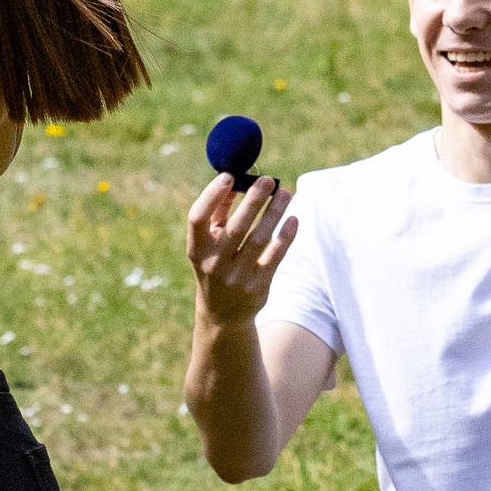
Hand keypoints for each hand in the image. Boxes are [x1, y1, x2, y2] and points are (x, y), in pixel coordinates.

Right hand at [185, 173, 295, 326]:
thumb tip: (235, 179)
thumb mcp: (209, 243)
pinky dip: (285, 236)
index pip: (197, 218)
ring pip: (260, 239)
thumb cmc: (216, 265)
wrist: (222, 314)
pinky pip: (275, 257)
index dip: (212, 196)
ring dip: (274, 213)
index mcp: (197, 249)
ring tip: (285, 193)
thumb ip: (218, 211)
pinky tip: (293, 219)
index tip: (230, 176)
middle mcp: (214, 264)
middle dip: (253, 200)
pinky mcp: (258, 286)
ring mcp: (237, 277)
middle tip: (268, 179)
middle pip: (236, 228)